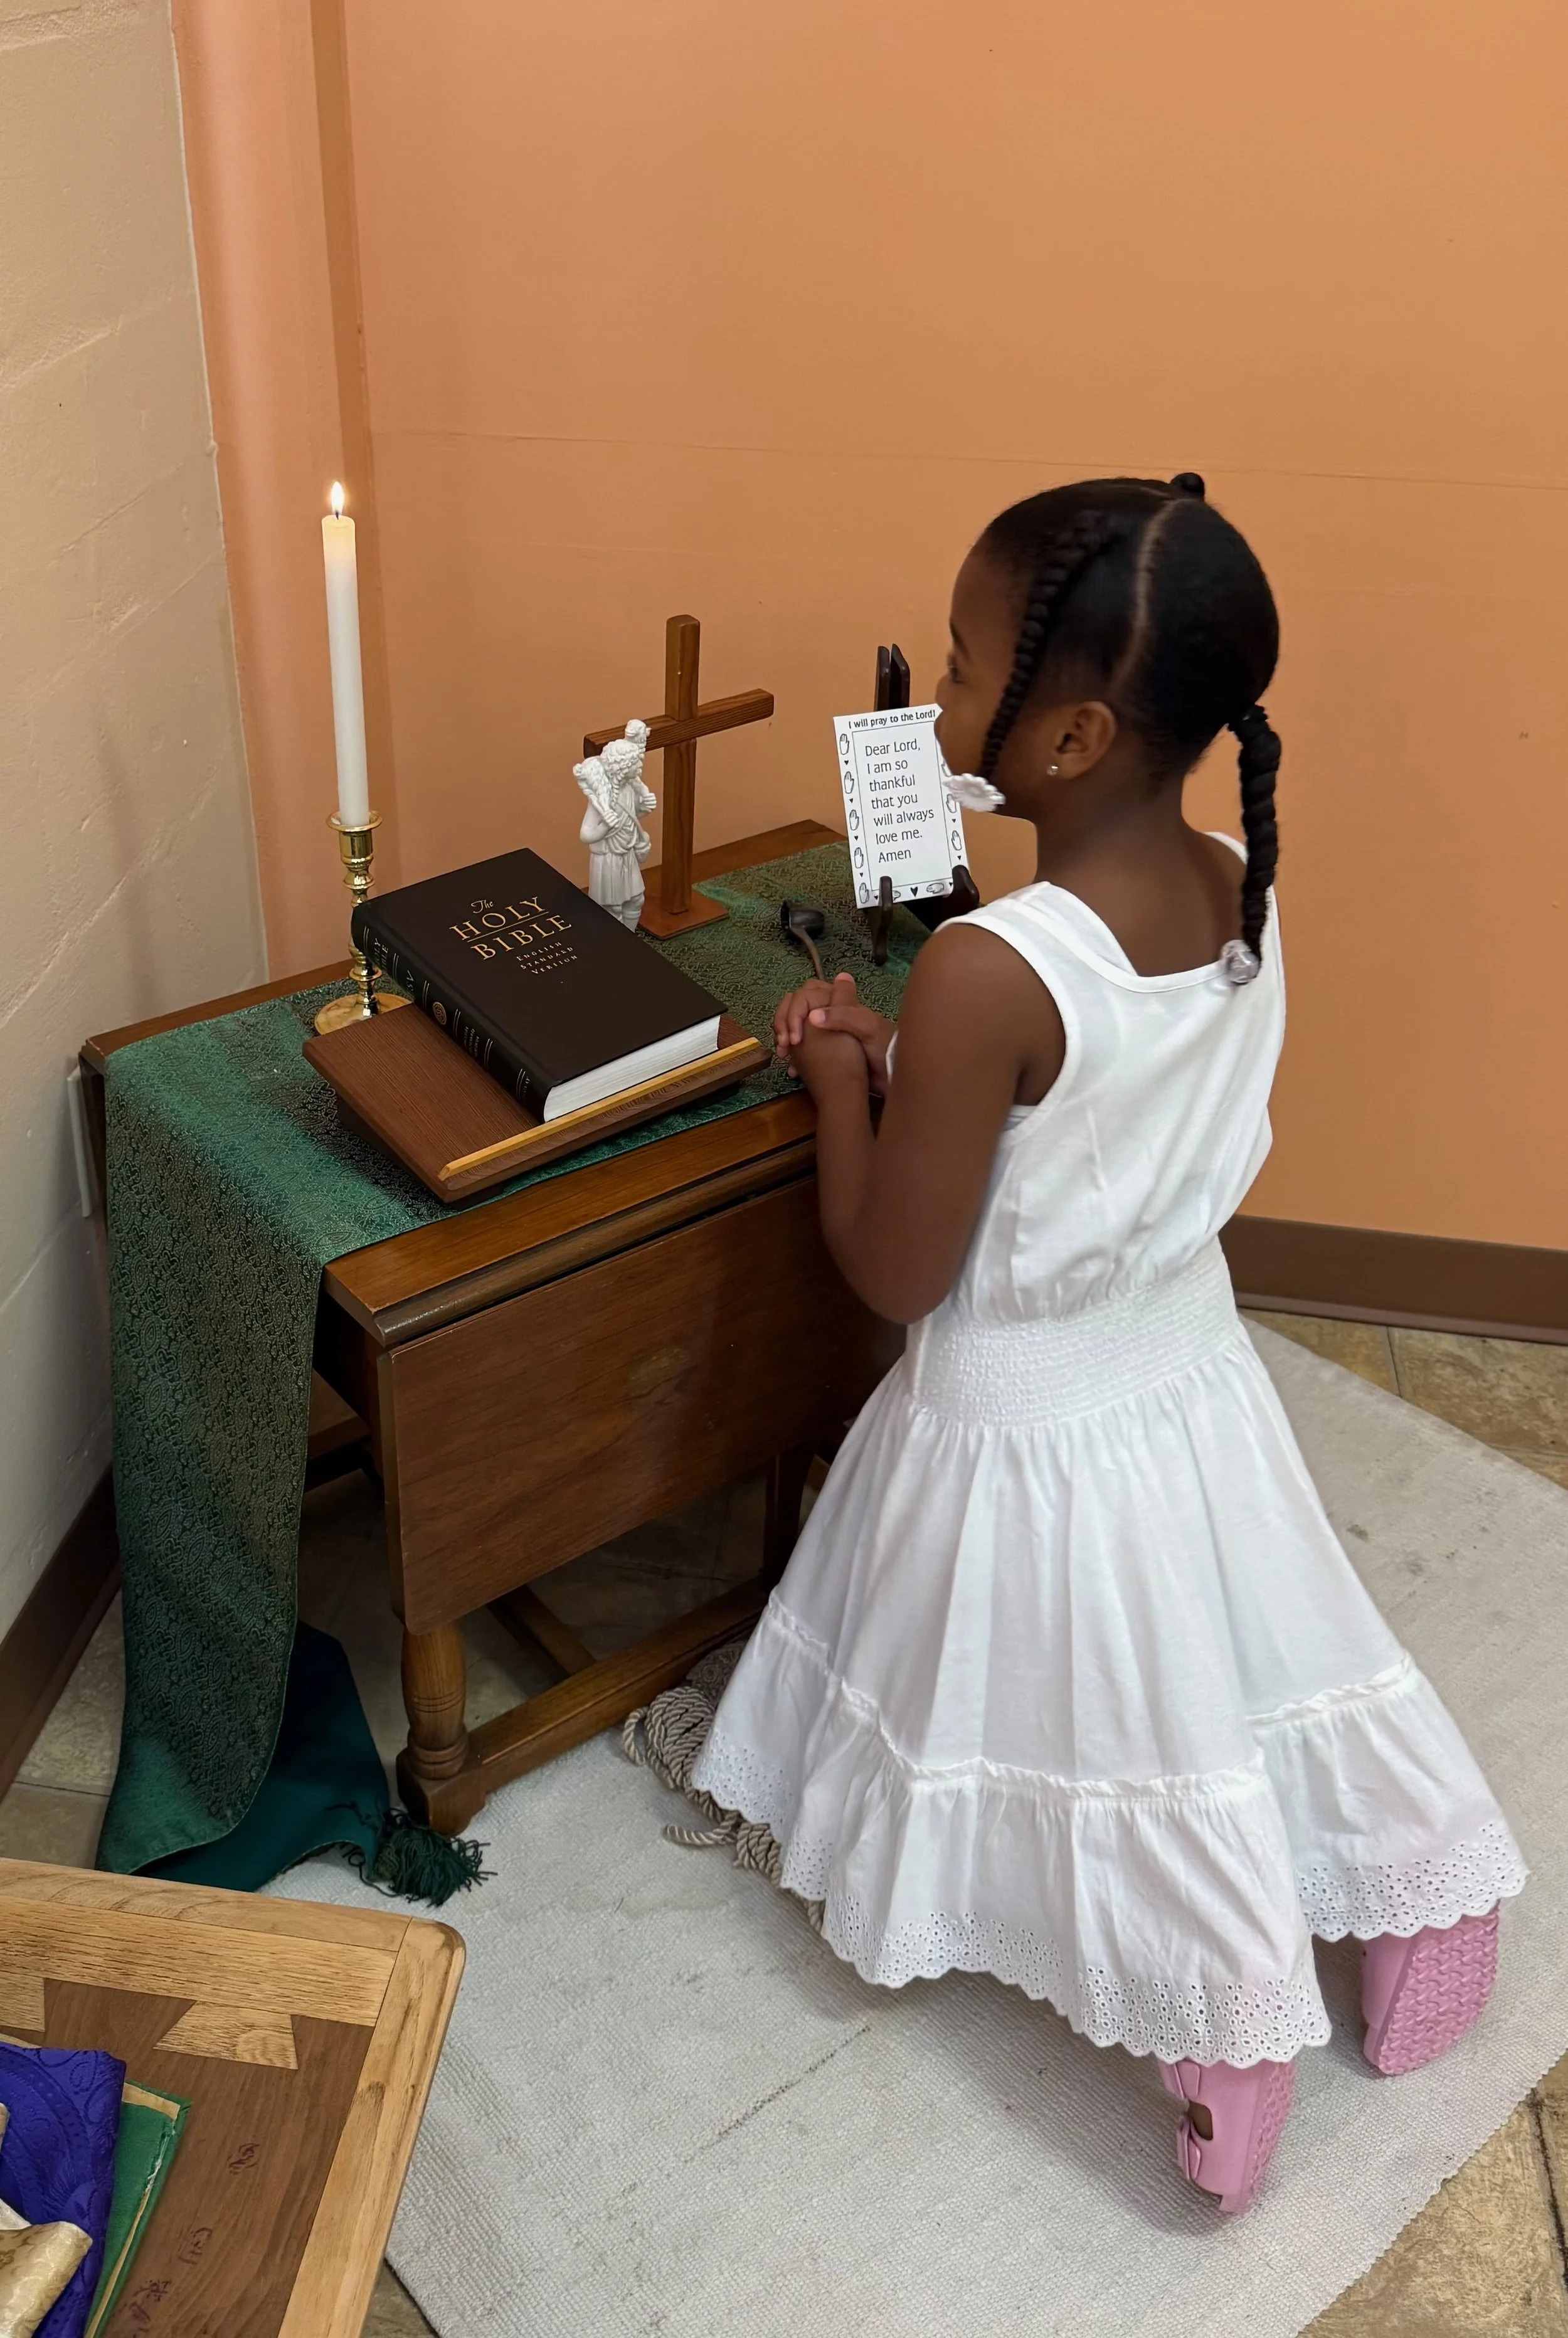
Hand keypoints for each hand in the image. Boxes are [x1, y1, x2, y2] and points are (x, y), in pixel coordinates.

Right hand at [775, 972, 894, 1095]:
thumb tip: (811, 1016)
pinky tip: (792, 1070)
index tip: (793, 1039)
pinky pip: (803, 1047)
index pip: (804, 995)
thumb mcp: (868, 1028)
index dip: (793, 1013)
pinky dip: (794, 1056)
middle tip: (783, 1047)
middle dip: (783, 1024)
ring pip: (797, 1027)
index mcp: (839, 1001)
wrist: (896, 1075)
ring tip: (784, 1057)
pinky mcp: (826, 1050)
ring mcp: (827, 1032)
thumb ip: (843, 1016)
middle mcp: (831, 1013)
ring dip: (785, 1039)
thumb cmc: (885, 1047)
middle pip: (796, 1008)